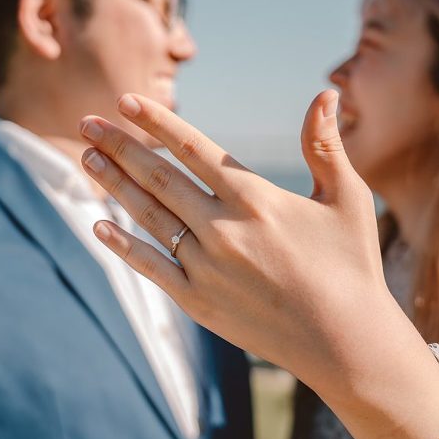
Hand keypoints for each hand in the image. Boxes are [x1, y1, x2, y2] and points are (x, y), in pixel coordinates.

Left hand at [79, 91, 438, 438]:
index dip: (156, 122)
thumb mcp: (348, 199)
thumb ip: (325, 146)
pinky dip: (123, 245)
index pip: (192, 148)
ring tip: (87, 158)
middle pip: (158, 177)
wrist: (346, 343)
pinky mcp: (197, 302)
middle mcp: (222, 228)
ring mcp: (205, 267)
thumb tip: (326, 94)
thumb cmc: (351, 267)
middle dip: (119, 146)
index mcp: (255, 198)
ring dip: (114, 185)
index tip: (125, 101)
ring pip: (148, 216)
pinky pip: (150, 267)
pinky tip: (98, 224)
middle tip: (86, 123)